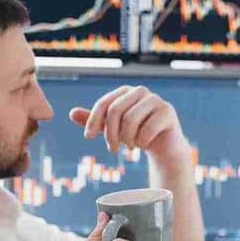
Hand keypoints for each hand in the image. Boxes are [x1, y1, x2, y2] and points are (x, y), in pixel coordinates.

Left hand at [68, 86, 189, 164]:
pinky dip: (141, 141)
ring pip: (130, 119)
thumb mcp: (113, 128)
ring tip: (129, 147)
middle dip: (111, 133)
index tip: (88, 138)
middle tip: (112, 149)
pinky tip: (142, 145)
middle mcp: (140, 91)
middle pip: (116, 111)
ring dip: (127, 139)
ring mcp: (155, 100)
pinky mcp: (167, 111)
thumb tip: (71, 113)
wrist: (164, 146)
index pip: (104, 103)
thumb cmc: (136, 134)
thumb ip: (95, 120)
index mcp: (125, 92)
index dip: (93, 120)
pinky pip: (147, 129)